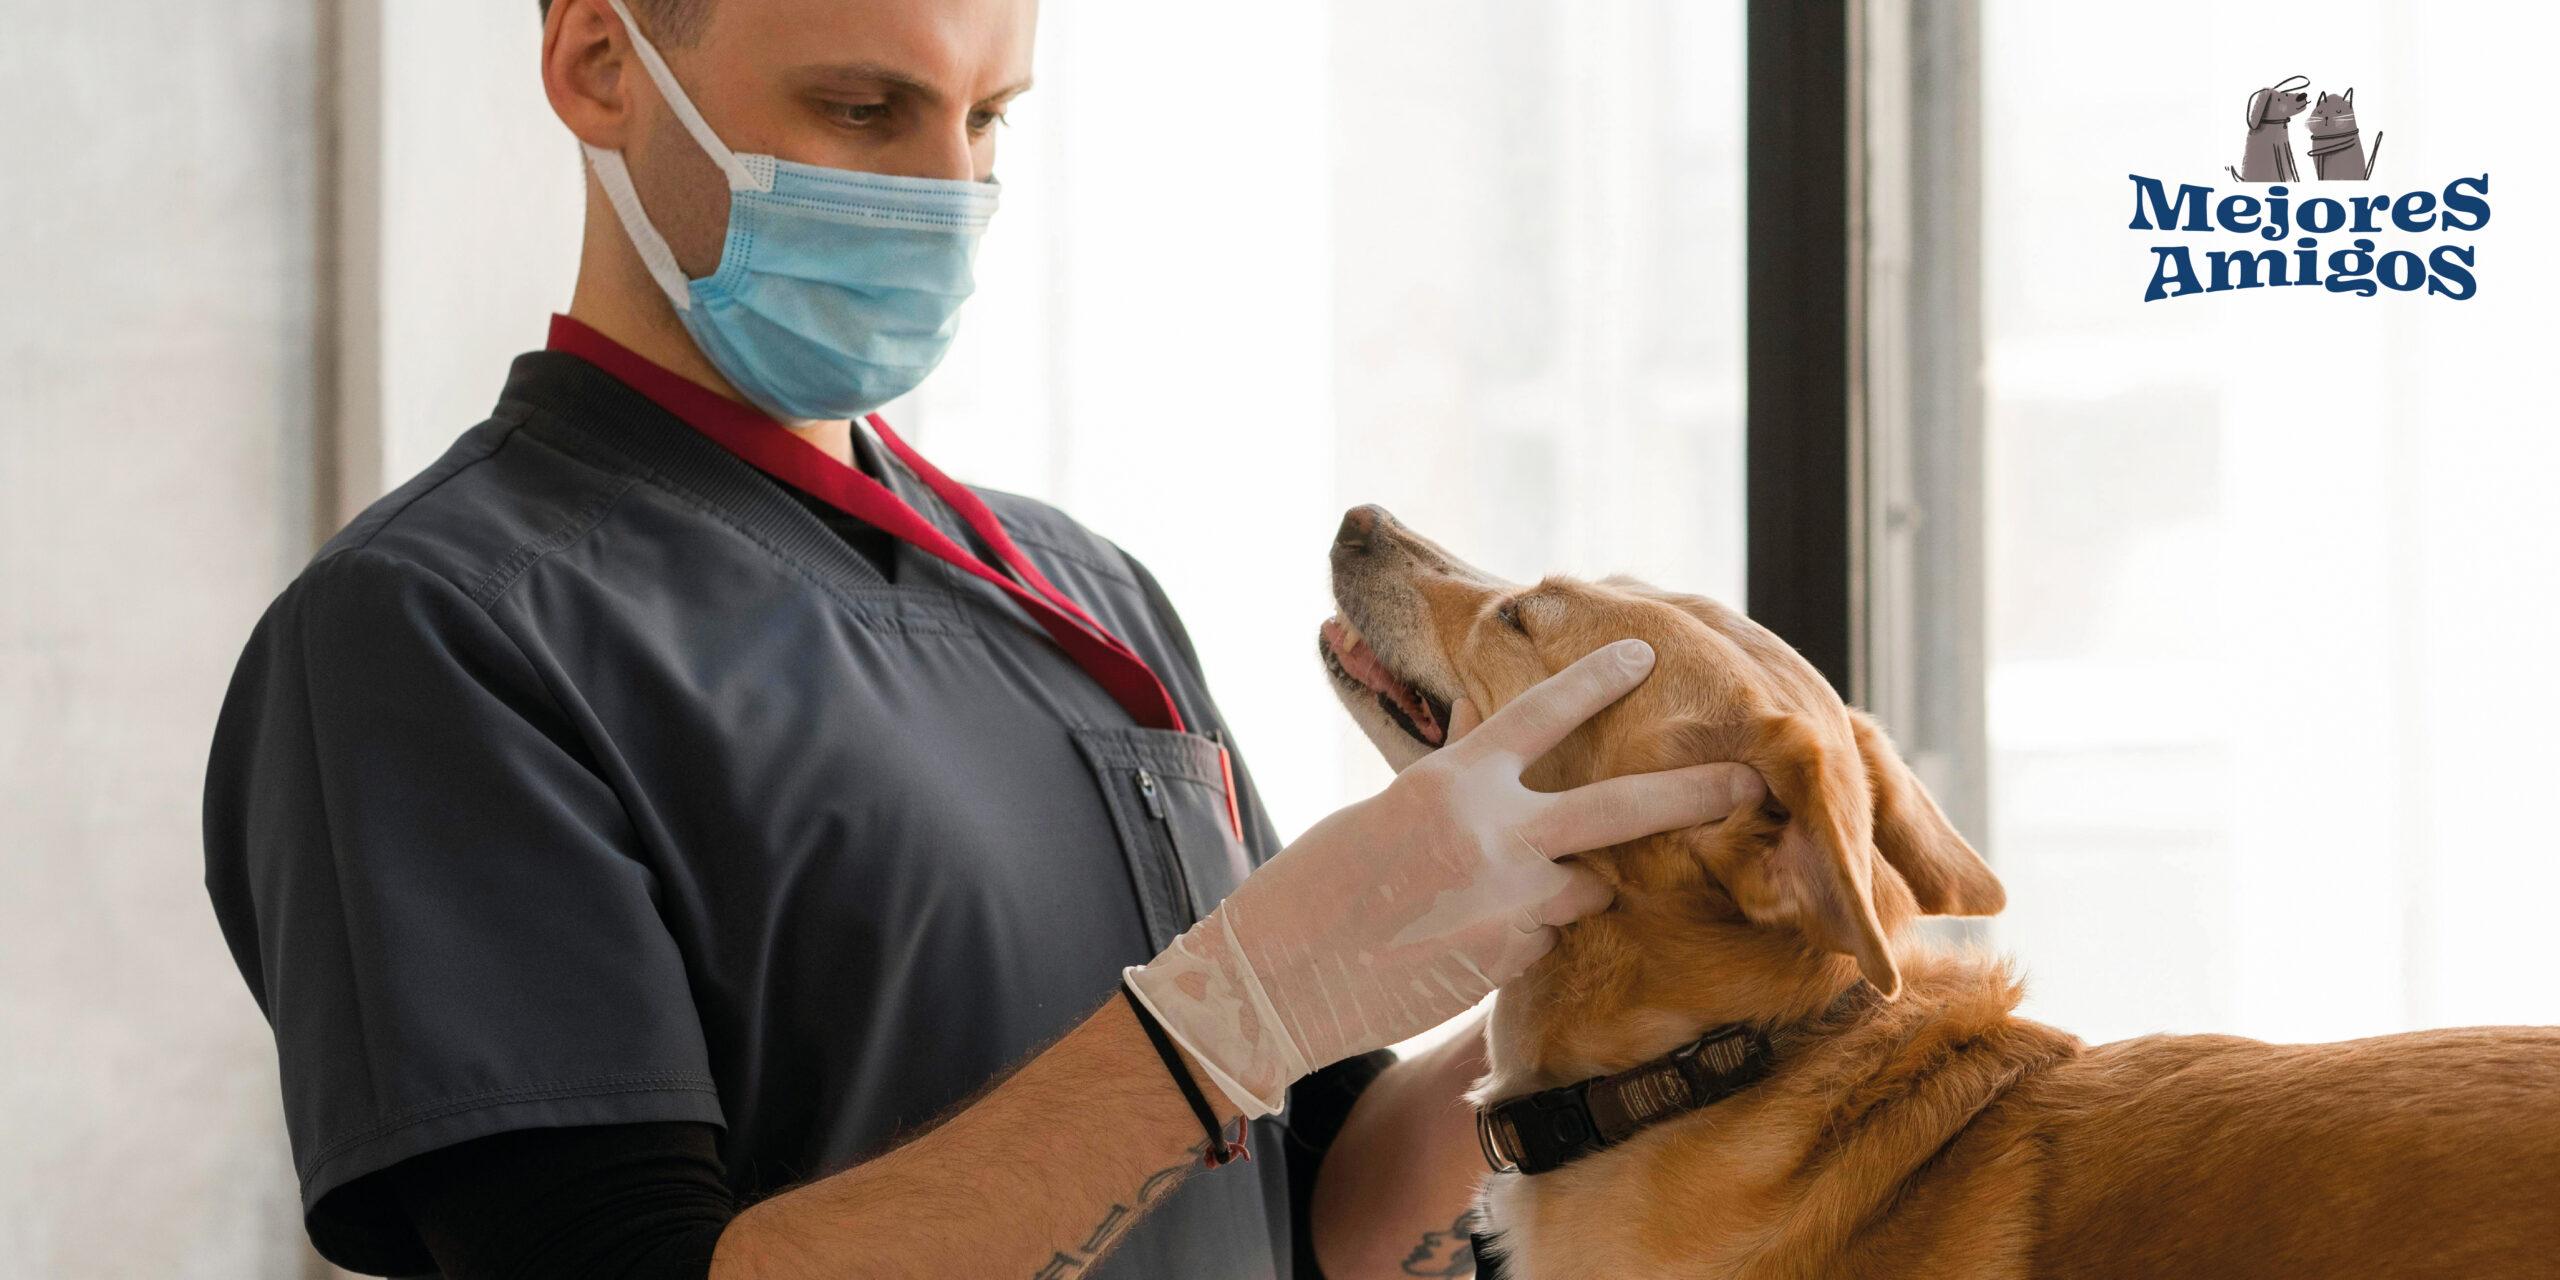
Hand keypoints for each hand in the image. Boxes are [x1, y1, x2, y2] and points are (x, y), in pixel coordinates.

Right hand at [1125, 639, 1767, 1115]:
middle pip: (1621, 809)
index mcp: (1453, 780)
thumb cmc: (1318, 884)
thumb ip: (1456, 787)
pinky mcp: (1510, 961)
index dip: (1598, 679)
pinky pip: (1544, 936)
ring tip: (1493, 897)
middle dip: (1695, 793)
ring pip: (1586, 885)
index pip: (1541, 713)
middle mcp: (1494, 836)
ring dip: (1569, 885)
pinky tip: (1459, 943)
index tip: (1648, 654)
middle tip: (1751, 780)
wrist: (1281, 977)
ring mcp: (1510, 904)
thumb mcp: (1387, 810)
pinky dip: (1521, 934)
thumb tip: (1486, 751)